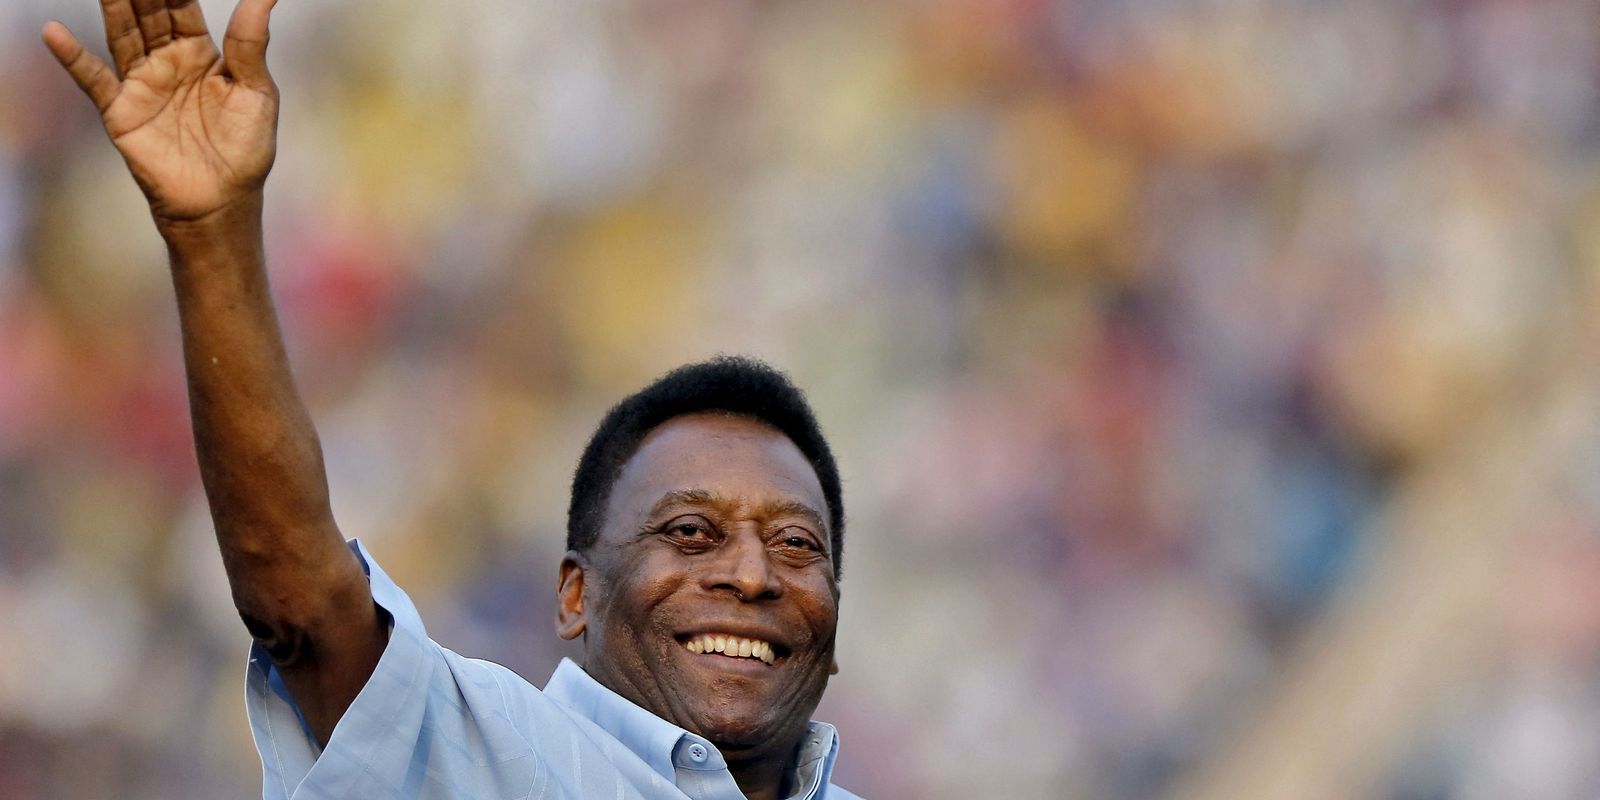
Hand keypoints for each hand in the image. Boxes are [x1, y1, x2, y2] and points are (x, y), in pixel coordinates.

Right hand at [43, 0, 279, 223]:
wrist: (222, 202)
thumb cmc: (245, 150)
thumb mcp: (256, 93)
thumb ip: (251, 44)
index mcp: (201, 53)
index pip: (181, 6)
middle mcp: (167, 62)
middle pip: (148, 13)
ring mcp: (142, 84)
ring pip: (122, 35)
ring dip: (112, 6)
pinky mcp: (121, 111)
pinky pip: (94, 80)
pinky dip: (73, 57)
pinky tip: (54, 33)